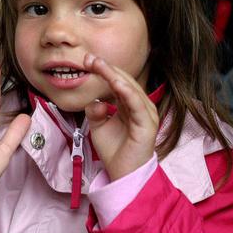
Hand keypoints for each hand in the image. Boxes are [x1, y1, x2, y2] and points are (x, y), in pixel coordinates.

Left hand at [83, 53, 157, 180]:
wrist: (122, 174)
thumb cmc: (114, 150)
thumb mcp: (98, 126)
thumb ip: (94, 111)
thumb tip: (95, 102)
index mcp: (129, 104)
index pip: (117, 82)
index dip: (103, 70)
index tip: (86, 61)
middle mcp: (139, 106)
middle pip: (123, 81)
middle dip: (106, 68)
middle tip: (89, 58)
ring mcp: (145, 114)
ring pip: (130, 89)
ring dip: (114, 75)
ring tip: (99, 65)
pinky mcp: (146, 125)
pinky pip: (136, 105)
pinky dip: (127, 93)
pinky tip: (116, 83)